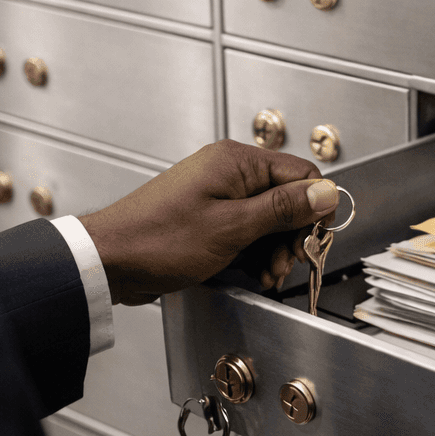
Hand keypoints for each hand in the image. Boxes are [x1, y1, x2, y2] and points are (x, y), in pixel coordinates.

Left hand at [78, 140, 338, 304]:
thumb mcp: (233, 228)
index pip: (302, 174)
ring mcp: (217, 194)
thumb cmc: (157, 240)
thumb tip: (324, 193)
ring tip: (266, 273)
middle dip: (292, 236)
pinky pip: (246, 230)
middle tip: (287, 263)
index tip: (313, 239)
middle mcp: (228, 172)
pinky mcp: (208, 217)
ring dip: (274, 250)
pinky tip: (251, 272)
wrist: (110, 261)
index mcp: (236, 162)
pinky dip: (254, 253)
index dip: (314, 209)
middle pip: (287, 199)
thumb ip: (283, 209)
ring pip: (268, 219)